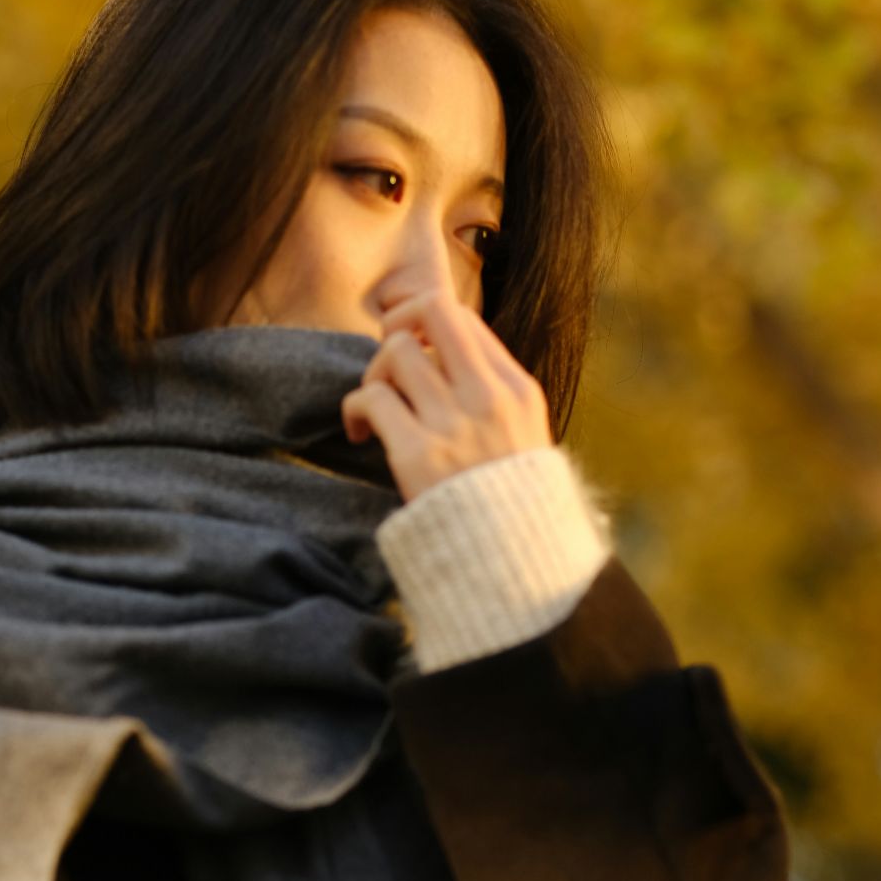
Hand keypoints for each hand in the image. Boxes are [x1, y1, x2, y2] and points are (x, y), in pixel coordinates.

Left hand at [340, 288, 553, 502]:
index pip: (466, 319)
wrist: (516, 568)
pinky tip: (361, 432)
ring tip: (377, 408)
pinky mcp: (418, 455)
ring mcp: (454, 425)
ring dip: (374, 374)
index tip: (416, 353)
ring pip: (395, 352)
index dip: (428, 324)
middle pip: (432, 312)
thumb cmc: (512, 505)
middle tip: (388, 361)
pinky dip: (355, 408)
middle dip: (399, 325)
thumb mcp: (524, 438)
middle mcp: (488, 398)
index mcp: (518, 391)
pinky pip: (372, 398)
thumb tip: (443, 359)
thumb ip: (492, 397)